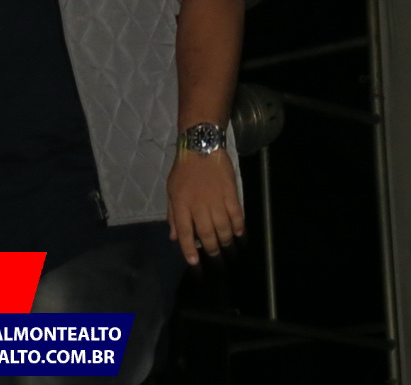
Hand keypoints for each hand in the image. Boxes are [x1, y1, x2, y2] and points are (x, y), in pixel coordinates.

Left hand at [166, 149, 244, 264]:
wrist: (201, 147)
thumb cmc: (184, 170)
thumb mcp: (171, 191)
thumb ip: (172, 215)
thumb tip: (174, 237)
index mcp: (181, 204)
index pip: (185, 233)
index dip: (189, 250)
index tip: (194, 263)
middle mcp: (198, 205)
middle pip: (206, 234)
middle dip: (211, 250)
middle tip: (215, 258)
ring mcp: (216, 199)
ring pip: (223, 227)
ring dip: (225, 241)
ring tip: (227, 247)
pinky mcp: (230, 192)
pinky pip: (236, 214)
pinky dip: (239, 226)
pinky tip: (239, 234)